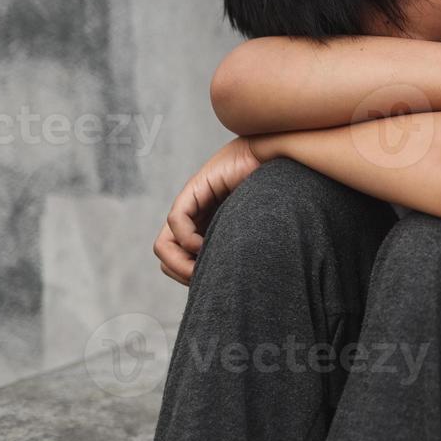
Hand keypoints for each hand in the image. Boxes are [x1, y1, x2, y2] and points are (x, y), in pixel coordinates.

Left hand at [153, 137, 261, 284]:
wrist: (277, 158)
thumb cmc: (275, 191)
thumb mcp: (255, 228)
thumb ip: (242, 248)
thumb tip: (240, 281)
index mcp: (207, 231)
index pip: (180, 262)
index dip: (191, 277)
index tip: (215, 283)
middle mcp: (194, 220)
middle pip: (167, 258)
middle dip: (183, 274)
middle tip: (206, 279)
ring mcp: (190, 207)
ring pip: (163, 246)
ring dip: (180, 263)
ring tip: (203, 266)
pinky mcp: (193, 191)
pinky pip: (177, 222)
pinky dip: (188, 239)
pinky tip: (208, 243)